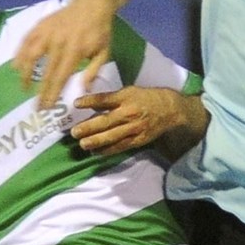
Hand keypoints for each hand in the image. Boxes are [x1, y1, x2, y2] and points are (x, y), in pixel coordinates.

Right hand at [13, 0, 115, 110]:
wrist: (91, 3)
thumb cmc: (99, 31)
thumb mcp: (103, 53)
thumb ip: (92, 71)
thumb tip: (82, 90)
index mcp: (75, 51)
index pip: (60, 77)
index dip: (52, 93)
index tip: (46, 107)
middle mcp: (58, 42)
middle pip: (45, 71)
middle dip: (40, 91)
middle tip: (36, 106)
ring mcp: (47, 32)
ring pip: (30, 54)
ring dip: (25, 73)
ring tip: (23, 87)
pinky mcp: (40, 25)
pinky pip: (26, 40)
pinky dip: (19, 53)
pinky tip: (15, 65)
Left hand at [71, 88, 207, 158]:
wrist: (170, 110)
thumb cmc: (146, 98)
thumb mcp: (129, 91)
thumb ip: (111, 99)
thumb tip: (91, 105)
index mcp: (126, 98)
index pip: (104, 99)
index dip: (89, 101)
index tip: (76, 104)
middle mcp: (129, 113)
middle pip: (105, 121)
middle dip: (88, 128)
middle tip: (74, 133)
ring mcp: (133, 128)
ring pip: (112, 137)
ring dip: (96, 141)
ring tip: (82, 145)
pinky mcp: (137, 140)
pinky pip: (120, 146)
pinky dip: (107, 150)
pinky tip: (96, 152)